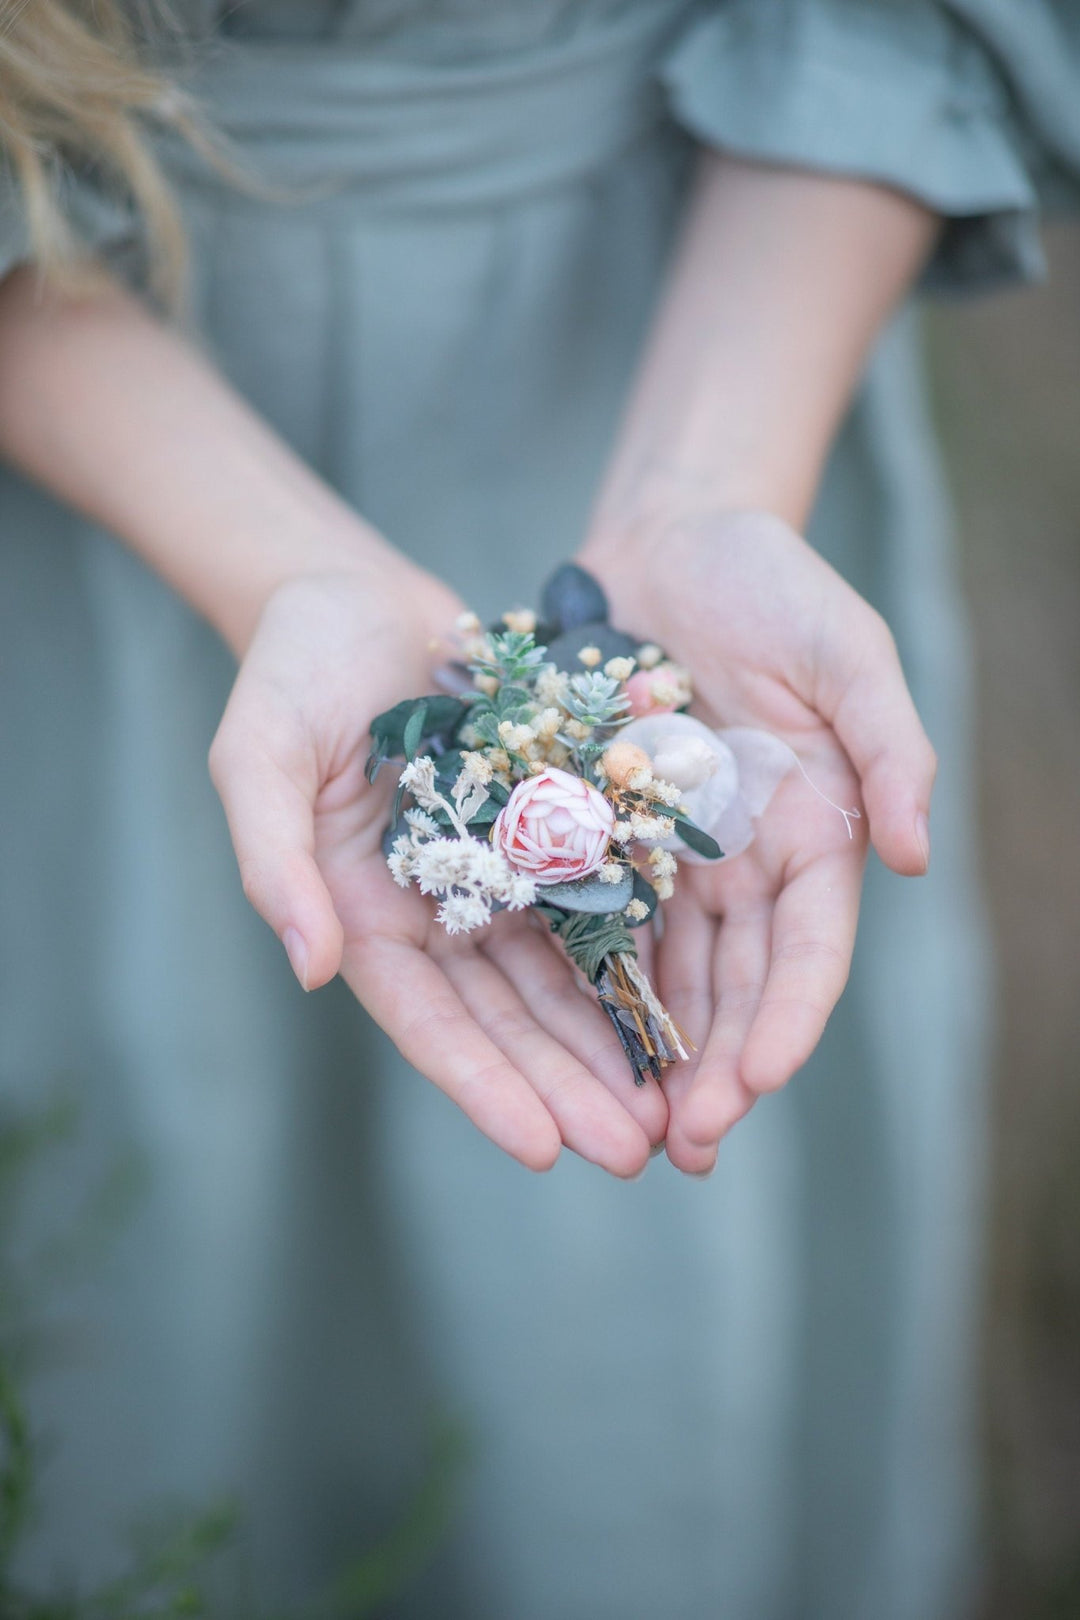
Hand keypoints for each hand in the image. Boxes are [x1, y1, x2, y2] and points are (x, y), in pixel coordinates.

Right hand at [209, 566, 665, 1176]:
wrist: (350, 597)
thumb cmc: (288, 675)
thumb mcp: (259, 760)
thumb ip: (276, 862)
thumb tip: (309, 967)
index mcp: (363, 915)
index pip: (428, 1022)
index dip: (484, 1086)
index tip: (545, 1148)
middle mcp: (435, 912)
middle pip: (509, 1020)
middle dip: (569, 1088)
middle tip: (638, 1151)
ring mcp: (494, 876)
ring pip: (562, 978)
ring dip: (612, 1044)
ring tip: (674, 1110)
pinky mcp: (543, 830)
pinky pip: (596, 901)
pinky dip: (633, 955)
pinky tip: (684, 1001)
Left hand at [581, 509, 935, 1173]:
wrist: (671, 537)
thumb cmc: (772, 583)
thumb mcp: (847, 651)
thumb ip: (888, 747)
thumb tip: (920, 856)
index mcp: (815, 832)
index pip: (809, 949)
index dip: (789, 1017)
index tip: (758, 1077)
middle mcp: (745, 861)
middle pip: (735, 985)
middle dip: (715, 1067)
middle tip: (685, 1146)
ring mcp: (670, 855)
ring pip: (664, 976)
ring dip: (652, 1056)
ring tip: (627, 1129)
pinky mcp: (599, 832)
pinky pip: (591, 919)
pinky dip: (588, 987)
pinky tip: (566, 1046)